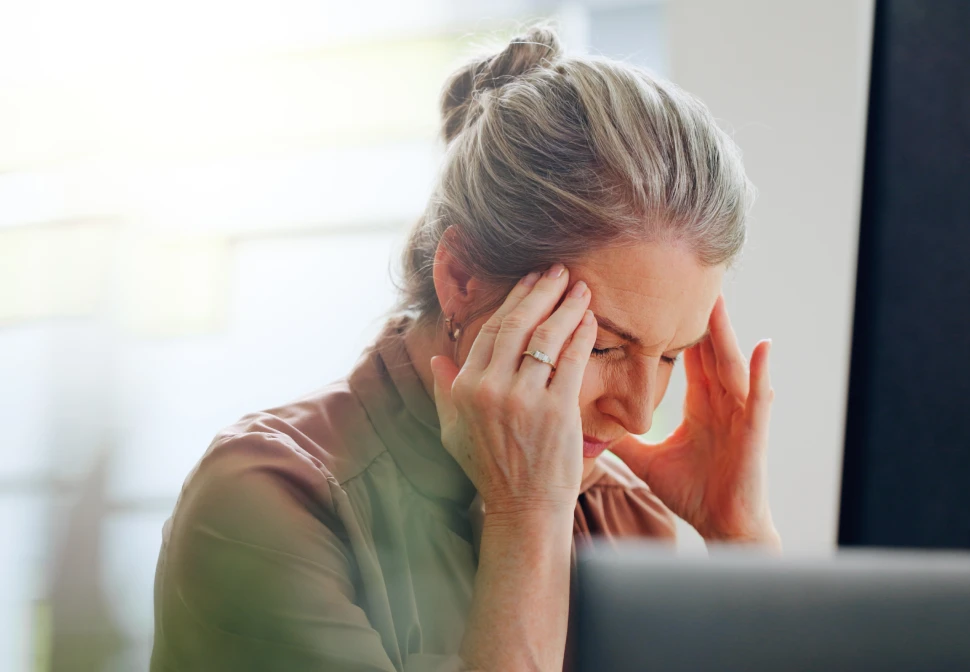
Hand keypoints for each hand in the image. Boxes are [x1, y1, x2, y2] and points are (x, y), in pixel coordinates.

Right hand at [430, 264, 596, 517]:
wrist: (523, 508)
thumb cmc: (490, 469)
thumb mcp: (453, 431)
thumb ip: (444, 392)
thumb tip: (437, 359)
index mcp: (464, 389)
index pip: (490, 332)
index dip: (513, 301)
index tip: (529, 281)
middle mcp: (490, 389)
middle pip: (518, 325)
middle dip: (541, 291)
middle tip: (558, 270)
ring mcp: (523, 399)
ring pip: (546, 337)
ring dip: (565, 306)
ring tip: (580, 288)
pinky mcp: (555, 411)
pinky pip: (570, 361)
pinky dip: (581, 335)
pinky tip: (590, 319)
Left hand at [611, 295, 778, 546]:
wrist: (723, 526)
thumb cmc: (692, 493)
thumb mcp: (648, 461)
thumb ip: (624, 441)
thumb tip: (590, 427)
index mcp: (699, 404)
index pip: (685, 357)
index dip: (673, 328)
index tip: (657, 298)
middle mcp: (720, 401)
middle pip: (708, 349)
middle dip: (698, 316)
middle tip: (686, 278)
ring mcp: (739, 413)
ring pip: (731, 364)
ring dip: (725, 333)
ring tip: (717, 300)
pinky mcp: (754, 431)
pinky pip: (759, 397)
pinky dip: (760, 373)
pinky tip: (761, 348)